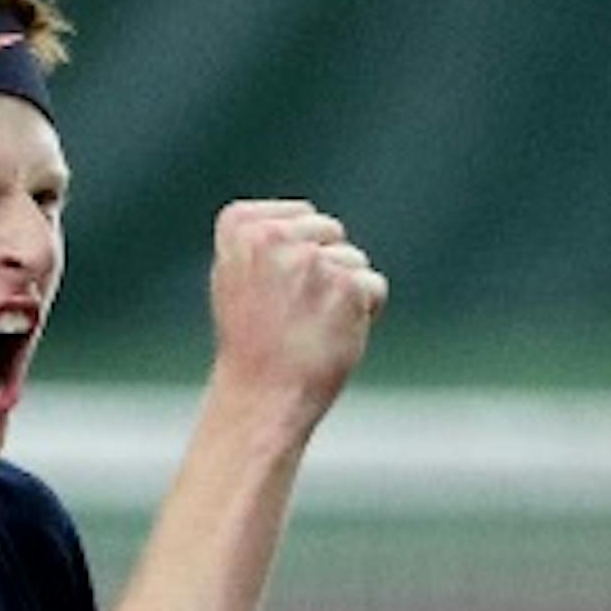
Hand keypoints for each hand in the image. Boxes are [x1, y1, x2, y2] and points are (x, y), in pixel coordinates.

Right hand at [207, 199, 387, 423]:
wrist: (261, 395)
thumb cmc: (250, 339)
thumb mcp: (236, 274)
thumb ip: (266, 238)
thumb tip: (310, 219)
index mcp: (240, 225)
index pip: (300, 216)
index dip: (294, 254)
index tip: (268, 290)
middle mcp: (273, 236)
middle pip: (329, 231)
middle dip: (323, 267)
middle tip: (292, 311)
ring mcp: (310, 260)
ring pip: (353, 260)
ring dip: (344, 292)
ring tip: (309, 327)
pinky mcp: (345, 286)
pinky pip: (373, 287)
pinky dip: (363, 313)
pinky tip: (331, 335)